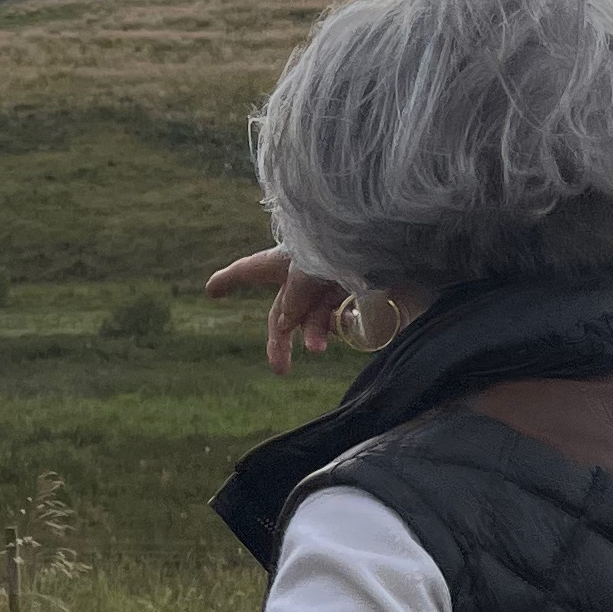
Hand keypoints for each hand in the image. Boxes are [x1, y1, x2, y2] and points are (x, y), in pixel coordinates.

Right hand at [206, 247, 348, 377]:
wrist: (401, 241)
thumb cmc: (349, 243)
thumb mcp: (312, 268)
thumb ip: (295, 297)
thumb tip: (283, 325)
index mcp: (291, 257)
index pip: (252, 269)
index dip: (230, 280)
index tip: (212, 292)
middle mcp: (310, 270)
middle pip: (286, 308)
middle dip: (280, 339)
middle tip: (280, 370)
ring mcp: (335, 280)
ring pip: (315, 315)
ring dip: (313, 333)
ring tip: (317, 349)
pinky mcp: (359, 292)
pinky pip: (342, 315)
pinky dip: (337, 327)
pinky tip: (344, 331)